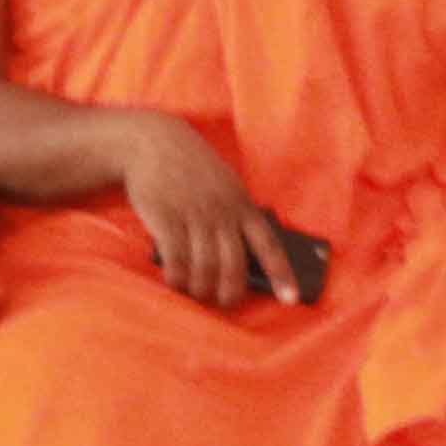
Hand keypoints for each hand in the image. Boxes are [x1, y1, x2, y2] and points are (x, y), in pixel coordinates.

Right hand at [120, 118, 298, 309]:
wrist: (154, 143)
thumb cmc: (194, 169)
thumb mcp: (226, 185)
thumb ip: (236, 214)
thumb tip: (246, 254)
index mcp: (243, 206)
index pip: (269, 246)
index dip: (282, 275)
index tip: (291, 299)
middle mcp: (223, 213)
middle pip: (234, 264)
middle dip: (230, 291)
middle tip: (224, 302)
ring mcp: (194, 215)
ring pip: (205, 266)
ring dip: (201, 287)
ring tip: (197, 293)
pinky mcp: (166, 216)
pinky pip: (176, 257)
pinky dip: (177, 276)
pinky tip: (175, 283)